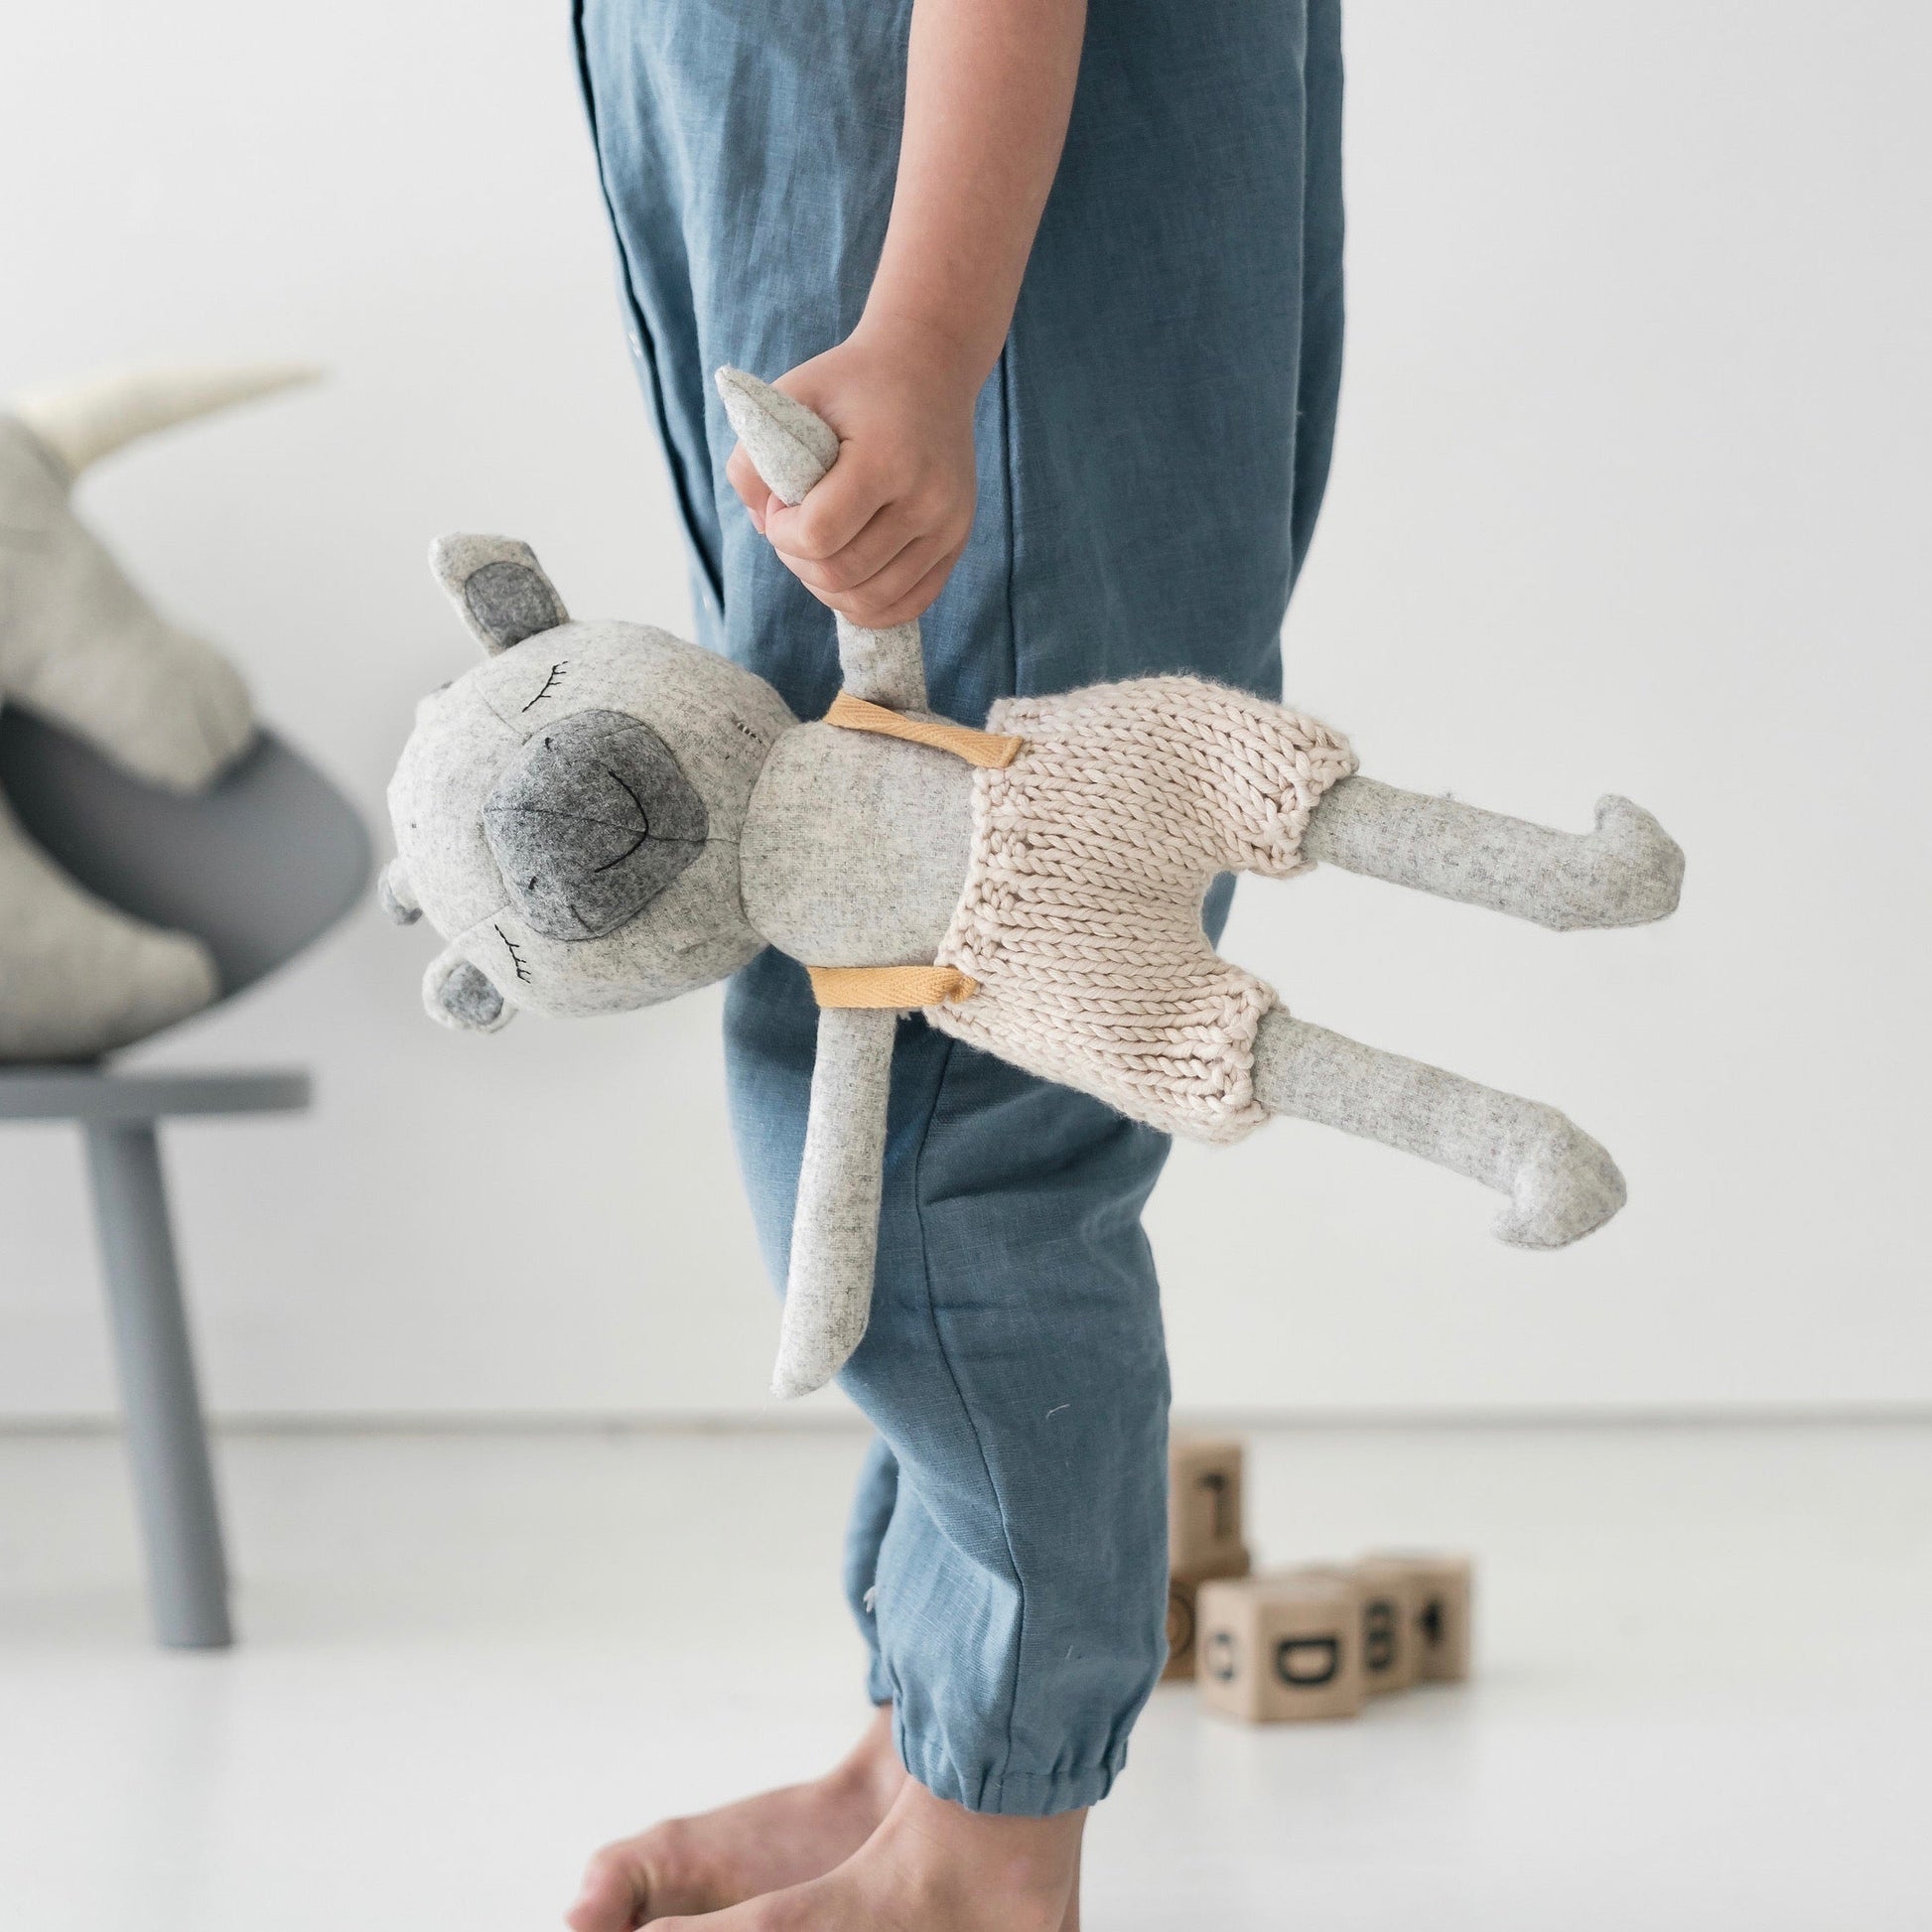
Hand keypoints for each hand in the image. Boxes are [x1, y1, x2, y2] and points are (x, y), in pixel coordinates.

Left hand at [726, 315, 979, 629]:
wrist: (929, 368)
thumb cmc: (850, 384)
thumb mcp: (790, 399)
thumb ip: (751, 461)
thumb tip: (764, 530)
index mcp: (886, 459)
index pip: (818, 536)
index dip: (782, 532)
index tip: (780, 504)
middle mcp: (927, 499)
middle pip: (842, 574)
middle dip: (799, 561)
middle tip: (794, 526)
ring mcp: (948, 527)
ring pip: (871, 602)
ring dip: (828, 587)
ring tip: (819, 548)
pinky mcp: (955, 544)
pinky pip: (907, 605)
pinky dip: (867, 604)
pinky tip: (846, 574)